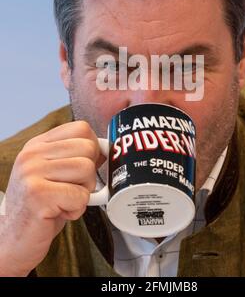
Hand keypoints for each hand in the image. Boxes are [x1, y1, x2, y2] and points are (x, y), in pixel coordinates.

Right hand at [0, 121, 103, 275]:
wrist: (14, 240)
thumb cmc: (41, 208)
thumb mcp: (56, 175)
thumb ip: (77, 158)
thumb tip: (106, 148)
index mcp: (38, 145)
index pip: (81, 128)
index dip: (93, 148)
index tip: (85, 167)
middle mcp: (33, 154)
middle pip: (88, 148)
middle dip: (89, 174)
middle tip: (71, 190)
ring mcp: (32, 172)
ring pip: (87, 170)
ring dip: (83, 193)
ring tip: (64, 202)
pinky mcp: (37, 194)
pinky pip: (80, 196)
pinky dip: (77, 210)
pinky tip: (59, 213)